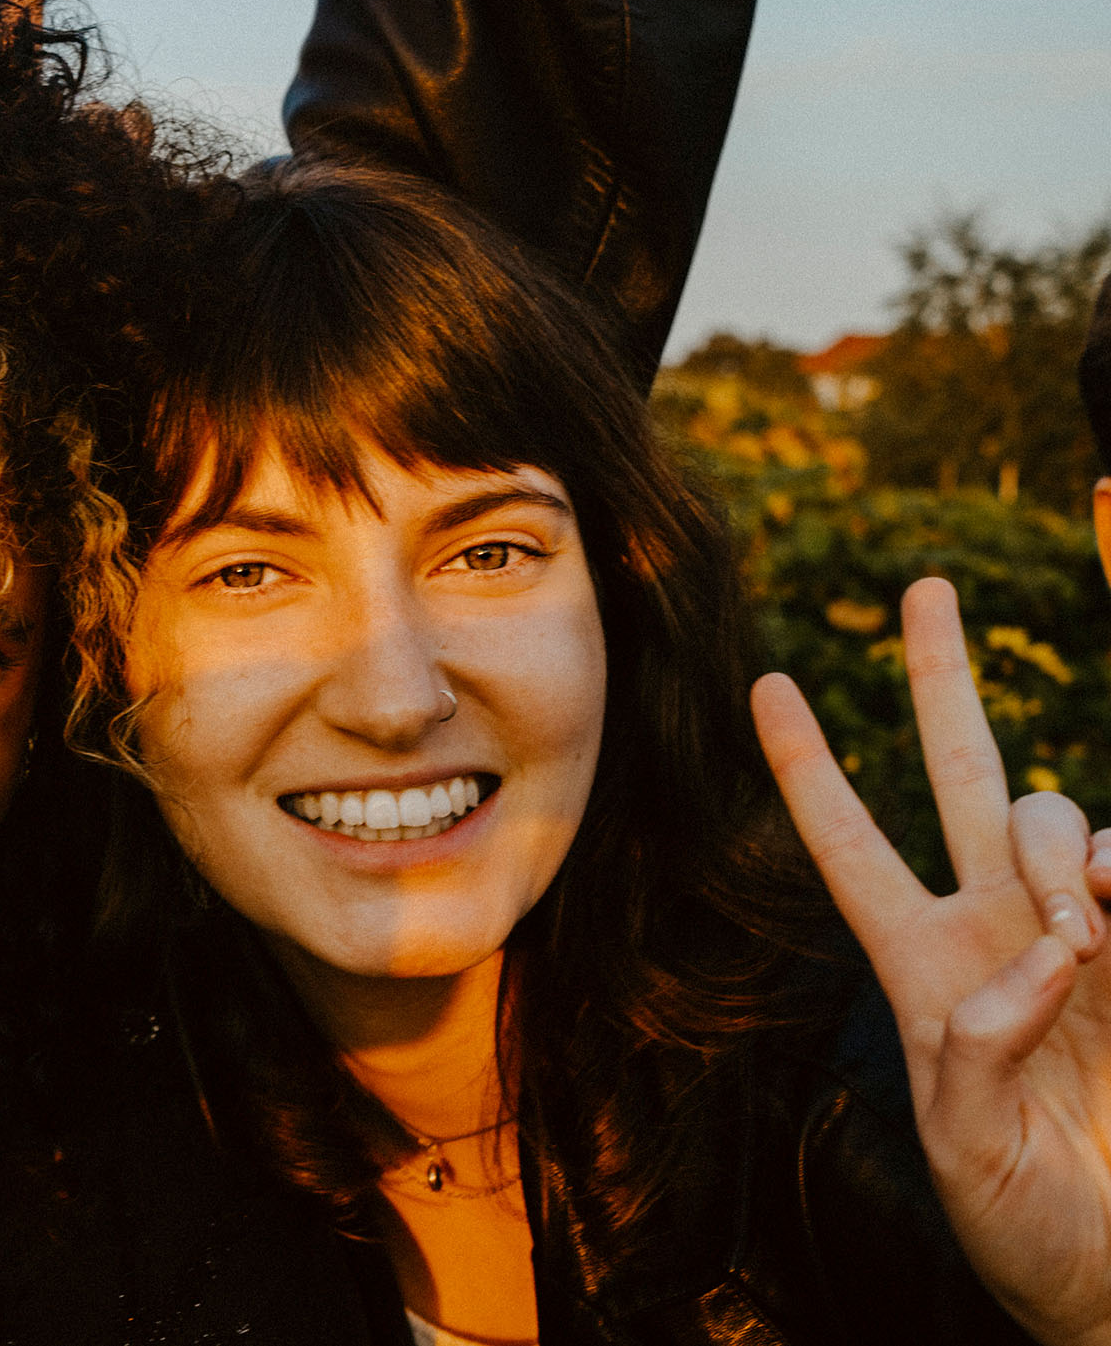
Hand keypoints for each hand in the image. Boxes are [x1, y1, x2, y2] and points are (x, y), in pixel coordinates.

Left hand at [754, 577, 1110, 1345]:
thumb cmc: (1020, 1216)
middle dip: (942, 679)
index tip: (770, 680)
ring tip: (1085, 938)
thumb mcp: (966, 1147)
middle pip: (963, 774)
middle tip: (925, 585)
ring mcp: (1075, 934)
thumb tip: (1040, 960)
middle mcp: (991, 927)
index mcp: (916, 965)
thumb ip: (981, 1053)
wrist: (1108, 1262)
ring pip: (1057, 818)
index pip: (847, 844)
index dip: (808, 765)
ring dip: (1066, 859)